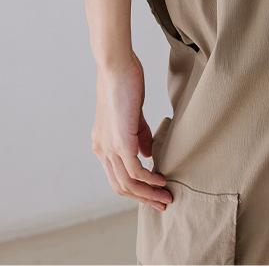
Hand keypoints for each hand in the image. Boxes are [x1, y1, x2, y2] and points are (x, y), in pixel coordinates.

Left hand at [92, 52, 172, 212]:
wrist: (115, 65)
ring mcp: (109, 147)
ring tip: (167, 196)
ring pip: (127, 184)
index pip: (116, 176)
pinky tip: (162, 180)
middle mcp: (101, 149)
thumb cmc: (124, 82)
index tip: (154, 193)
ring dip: (148, 194)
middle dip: (143, 198)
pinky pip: (135, 171)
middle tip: (162, 203)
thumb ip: (139, 135)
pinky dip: (149, 180)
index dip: (135, 189)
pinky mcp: (120, 142)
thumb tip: (147, 154)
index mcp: (102, 143)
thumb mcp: (131, 114)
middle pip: (120, 187)